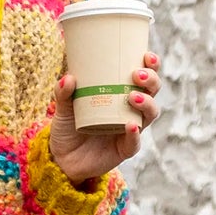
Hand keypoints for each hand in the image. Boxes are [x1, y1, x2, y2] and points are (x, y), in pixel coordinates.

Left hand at [49, 51, 160, 186]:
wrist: (62, 158)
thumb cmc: (68, 128)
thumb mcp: (63, 108)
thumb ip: (63, 93)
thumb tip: (68, 78)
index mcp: (122, 94)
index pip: (144, 77)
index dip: (152, 66)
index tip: (146, 56)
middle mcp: (131, 111)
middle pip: (153, 92)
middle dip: (151, 80)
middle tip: (137, 74)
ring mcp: (130, 130)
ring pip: (150, 115)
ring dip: (147, 103)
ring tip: (133, 97)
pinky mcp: (124, 149)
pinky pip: (134, 142)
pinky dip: (134, 134)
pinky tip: (130, 125)